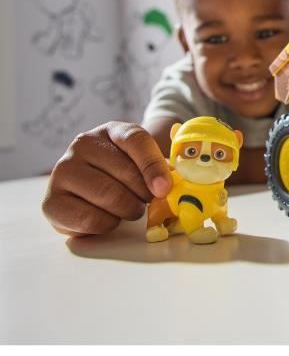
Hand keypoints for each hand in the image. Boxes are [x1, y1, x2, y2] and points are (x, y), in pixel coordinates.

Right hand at [42, 122, 172, 236]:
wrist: (92, 192)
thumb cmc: (127, 175)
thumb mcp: (146, 163)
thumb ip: (162, 168)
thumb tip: (170, 185)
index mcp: (112, 130)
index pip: (136, 140)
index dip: (153, 165)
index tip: (164, 189)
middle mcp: (83, 144)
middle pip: (124, 172)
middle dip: (143, 194)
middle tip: (146, 202)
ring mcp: (63, 170)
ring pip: (107, 196)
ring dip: (127, 210)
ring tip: (129, 209)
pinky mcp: (52, 201)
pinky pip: (89, 219)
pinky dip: (107, 224)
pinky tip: (108, 218)